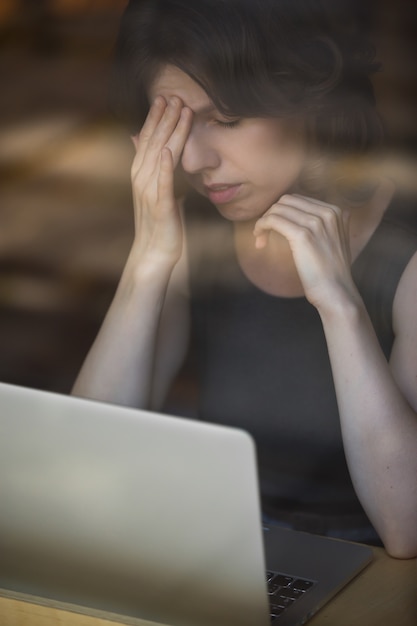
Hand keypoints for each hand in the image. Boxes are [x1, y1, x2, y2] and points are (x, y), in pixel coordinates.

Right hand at [130, 96, 192, 264]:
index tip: (165, 98)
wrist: (155, 251)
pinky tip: (170, 150)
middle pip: (154, 142)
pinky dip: (165, 166)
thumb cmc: (160, 221)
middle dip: (164, 118)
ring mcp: (149, 192)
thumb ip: (153, 167)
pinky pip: (162, 183)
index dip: (156, 118)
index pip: (149, 140)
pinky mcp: (160, 206)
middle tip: (174, 95)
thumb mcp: (155, 189)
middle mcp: (142, 179)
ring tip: (179, 112)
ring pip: (160, 156)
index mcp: (141, 173)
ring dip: (169, 133)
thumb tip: (145, 146)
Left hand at [253, 194, 356, 309]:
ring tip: (260, 239)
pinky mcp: (303, 235)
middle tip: (263, 234)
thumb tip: (303, 218)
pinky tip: (259, 239)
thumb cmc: (331, 273)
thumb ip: (325, 225)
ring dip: (264, 222)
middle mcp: (328, 212)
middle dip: (271, 214)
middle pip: (287, 201)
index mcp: (335, 211)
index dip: (282, 213)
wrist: (336, 293)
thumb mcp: (335, 241)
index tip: (274, 230)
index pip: (298, 200)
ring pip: (278, 209)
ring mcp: (316, 222)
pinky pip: (273, 220)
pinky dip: (261, 226)